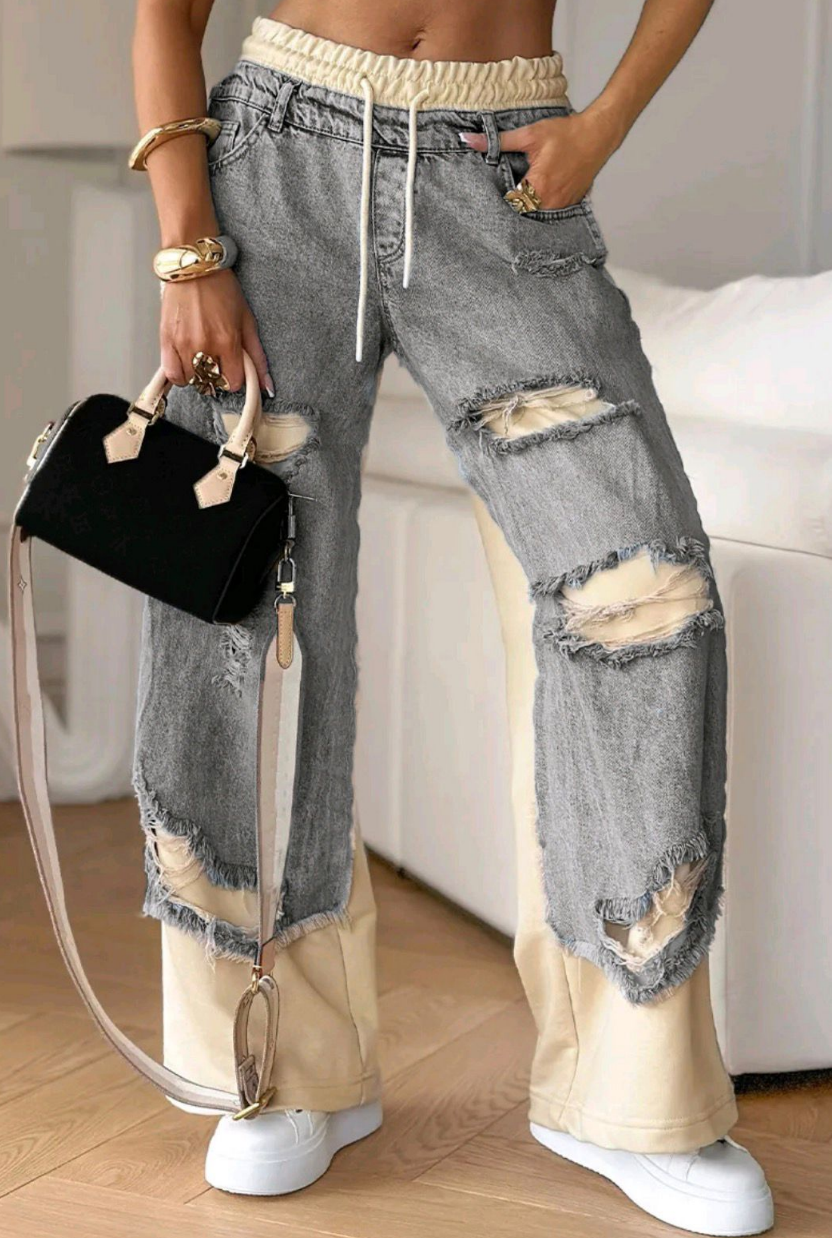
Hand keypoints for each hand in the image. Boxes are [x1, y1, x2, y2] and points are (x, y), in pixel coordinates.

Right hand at [160, 270, 273, 394]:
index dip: (234, 378)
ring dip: (198, 376)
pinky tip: (186, 365)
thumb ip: (257, 356)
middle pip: (211, 383)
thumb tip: (267, 386)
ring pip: (192, 381)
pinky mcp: (166, 339)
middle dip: (217, 377)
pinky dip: (180, 375)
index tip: (232, 369)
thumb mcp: (247, 321)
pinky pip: (172, 373)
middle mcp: (204, 345)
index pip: (232, 382)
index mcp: (227, 341)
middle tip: (217, 361)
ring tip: (201, 359)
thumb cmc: (221, 289)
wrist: (194, 266)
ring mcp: (183, 344)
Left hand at [462, 108, 622, 209]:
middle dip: (513, 206)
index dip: (499, 201)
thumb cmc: (566, 134)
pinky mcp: (571, 205)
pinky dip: (542, 205)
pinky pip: (550, 212)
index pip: (509, 207)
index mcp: (538, 188)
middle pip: (522, 214)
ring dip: (528, 207)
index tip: (492, 194)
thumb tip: (469, 140)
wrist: (597, 135)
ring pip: (536, 215)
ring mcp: (562, 206)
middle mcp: (551, 203)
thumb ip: (498, 141)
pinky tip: (540, 194)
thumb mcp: (529, 135)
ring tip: (523, 193)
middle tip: (507, 193)